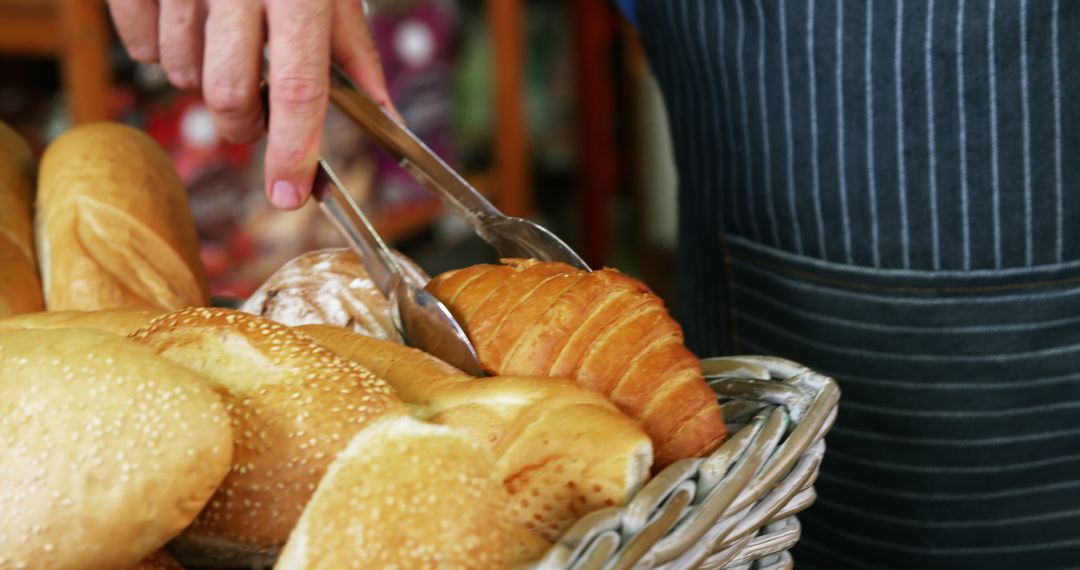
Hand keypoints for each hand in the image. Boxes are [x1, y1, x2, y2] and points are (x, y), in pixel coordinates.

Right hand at [106, 0, 392, 209]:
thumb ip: (356, 52)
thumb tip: (388, 117)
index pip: (298, 88)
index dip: (293, 149)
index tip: (289, 194)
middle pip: (227, 94)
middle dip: (243, 125)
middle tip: (256, 116)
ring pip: (179, 72)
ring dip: (201, 79)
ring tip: (222, 43)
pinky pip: (134, 45)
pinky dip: (156, 50)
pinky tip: (183, 24)